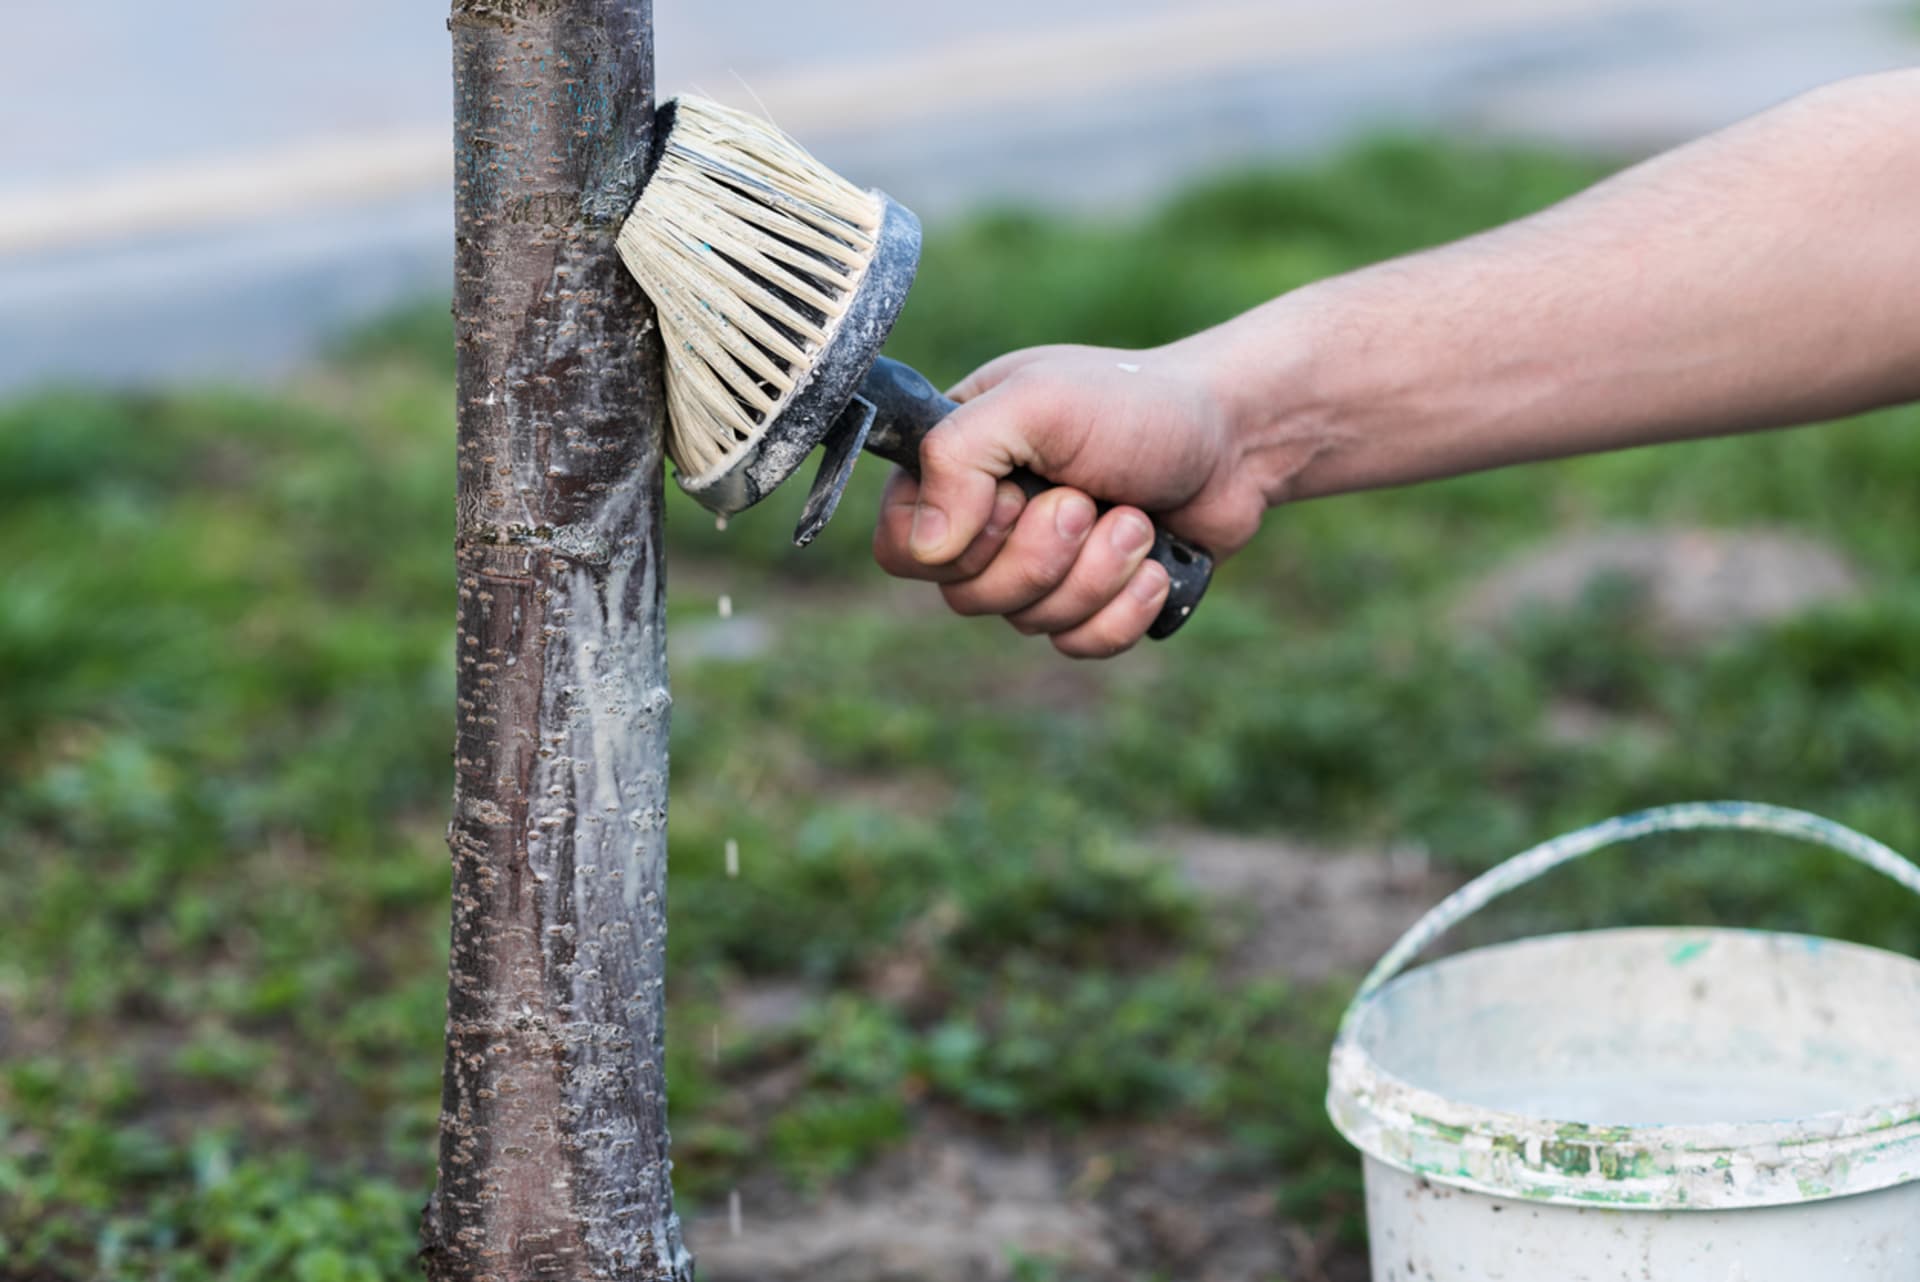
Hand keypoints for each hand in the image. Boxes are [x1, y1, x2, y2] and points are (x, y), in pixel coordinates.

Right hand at [871, 342, 1268, 657]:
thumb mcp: (1038, 402)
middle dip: (1043, 554)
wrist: (1237, 437)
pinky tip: (1153, 568)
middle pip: (967, 597)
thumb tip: (927, 550)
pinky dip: (1123, 610)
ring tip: (1135, 518)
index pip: (902, 547)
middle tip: (1088, 499)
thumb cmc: (1135, 404)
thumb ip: (959, 458)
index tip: (1014, 497)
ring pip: (1028, 623)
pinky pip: (1079, 645)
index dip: (956, 543)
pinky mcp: (1092, 602)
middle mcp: (988, 521)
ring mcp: (1040, 567)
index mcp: (957, 466)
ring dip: (1095, 573)